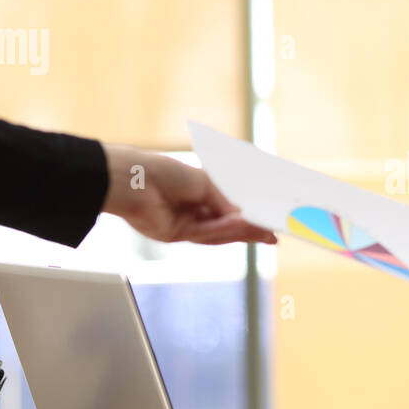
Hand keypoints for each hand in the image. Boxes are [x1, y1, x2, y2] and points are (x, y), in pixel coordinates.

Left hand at [100, 143, 277, 244]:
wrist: (134, 179)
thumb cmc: (165, 172)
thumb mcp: (205, 183)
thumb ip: (225, 202)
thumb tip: (245, 217)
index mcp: (201, 194)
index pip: (230, 211)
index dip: (250, 218)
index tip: (270, 222)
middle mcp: (194, 211)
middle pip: (227, 227)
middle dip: (251, 231)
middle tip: (273, 236)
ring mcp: (186, 225)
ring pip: (218, 234)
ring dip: (241, 232)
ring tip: (263, 230)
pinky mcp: (176, 235)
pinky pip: (204, 234)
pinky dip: (222, 229)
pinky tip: (238, 223)